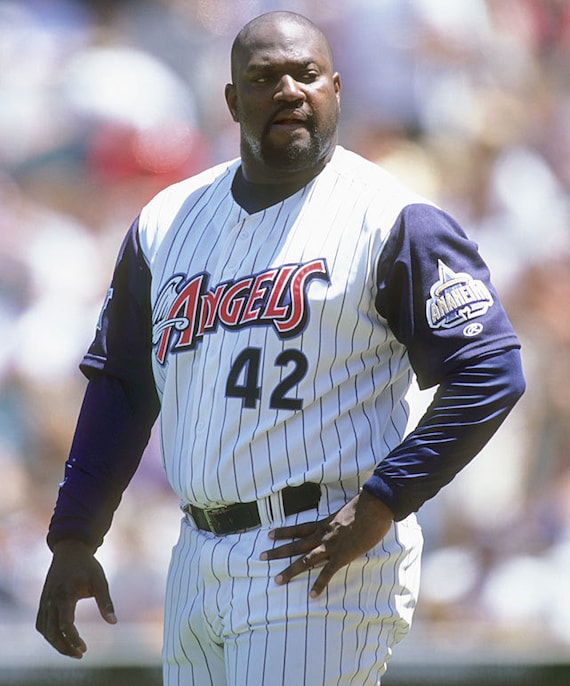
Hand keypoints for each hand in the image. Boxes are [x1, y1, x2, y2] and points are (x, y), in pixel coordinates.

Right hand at [36, 539, 116, 658]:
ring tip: (73, 650)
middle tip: (79, 654)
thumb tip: (114, 622)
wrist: (70, 550)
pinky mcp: (43, 601)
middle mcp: (51, 600)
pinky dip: (49, 634)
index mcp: (65, 594)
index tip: (84, 648)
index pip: (65, 624)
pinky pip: (41, 624)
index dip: (73, 639)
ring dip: (56, 643)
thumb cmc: (87, 566)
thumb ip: (106, 602)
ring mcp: (44, 601)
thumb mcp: (100, 580)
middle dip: (64, 647)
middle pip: (52, 632)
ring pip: (45, 630)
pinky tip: (61, 639)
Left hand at [260, 489, 393, 596]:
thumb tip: (344, 520)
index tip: (269, 534)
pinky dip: (319, 584)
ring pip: (305, 560)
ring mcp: (330, 546)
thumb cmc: (365, 506)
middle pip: (295, 544)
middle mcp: (322, 535)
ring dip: (290, 571)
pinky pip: (328, 573)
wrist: (373, 507)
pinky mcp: (342, 556)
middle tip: (261, 556)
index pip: (298, 528)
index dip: (283, 532)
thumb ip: (341, 517)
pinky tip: (312, 596)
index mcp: (323, 523)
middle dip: (277, 551)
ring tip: (276, 580)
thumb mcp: (347, 510)